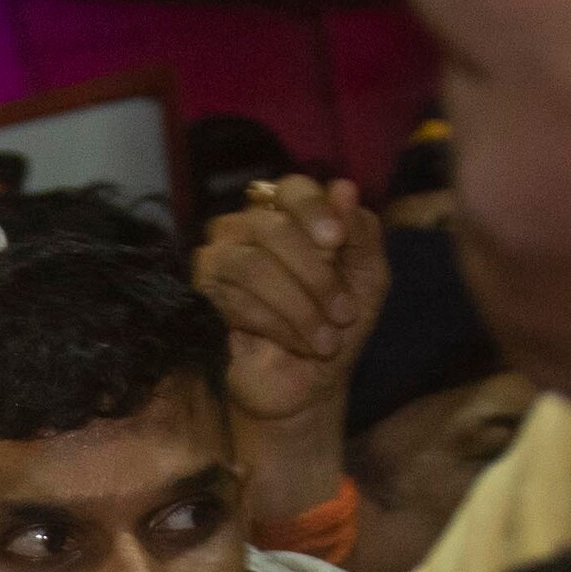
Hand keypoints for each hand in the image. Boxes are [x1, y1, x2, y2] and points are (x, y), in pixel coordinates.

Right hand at [194, 181, 386, 425]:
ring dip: (299, 307)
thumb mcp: (368, 278)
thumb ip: (361, 233)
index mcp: (290, 215)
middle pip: (271, 227)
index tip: (336, 240)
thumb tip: (344, 188)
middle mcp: (248, 227)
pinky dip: (277, 327)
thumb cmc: (338, 324)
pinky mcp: (201, 296)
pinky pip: (235, 301)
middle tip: (344, 314)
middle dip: (316, 275)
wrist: (309, 383)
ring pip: (252, 265)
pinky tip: (298, 345)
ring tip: (326, 341)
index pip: (292, 189)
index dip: (313, 209)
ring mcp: (219, 258)